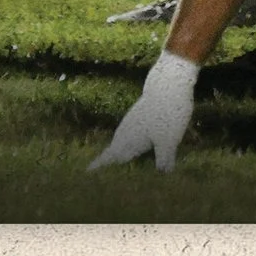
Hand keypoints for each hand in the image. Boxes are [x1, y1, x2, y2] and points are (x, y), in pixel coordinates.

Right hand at [89, 51, 198, 171]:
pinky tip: (137, 139)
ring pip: (123, 137)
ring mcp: (134, 118)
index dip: (100, 164)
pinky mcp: (142, 111)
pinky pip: (132, 130)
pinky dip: (130, 139)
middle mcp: (128, 129)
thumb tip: (163, 174)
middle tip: (100, 169)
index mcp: (129, 139)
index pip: (111, 155)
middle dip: (110, 158)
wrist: (169, 82)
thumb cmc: (167, 113)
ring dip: (120, 148)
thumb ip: (165, 159)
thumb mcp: (169, 140)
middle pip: (115, 147)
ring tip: (118, 158)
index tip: (86, 171)